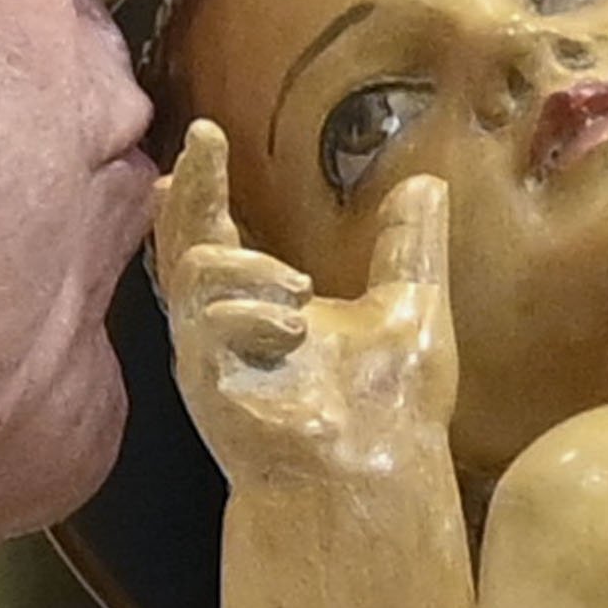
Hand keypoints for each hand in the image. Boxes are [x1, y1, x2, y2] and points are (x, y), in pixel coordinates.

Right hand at [161, 129, 458, 500]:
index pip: (220, 235)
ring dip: (249, 267)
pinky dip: (250, 312)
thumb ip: (410, 248)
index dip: (205, 188)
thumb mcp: (410, 305)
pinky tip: (292, 331)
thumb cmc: (391, 408)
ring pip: (195, 268)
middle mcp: (226, 327)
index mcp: (263, 307)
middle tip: (201, 144)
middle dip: (190, 192)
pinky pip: (206, 318)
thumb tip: (426, 184)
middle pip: (181, 242)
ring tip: (302, 294)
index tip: (204, 136)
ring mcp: (210, 354)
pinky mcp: (206, 380)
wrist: (379, 470)